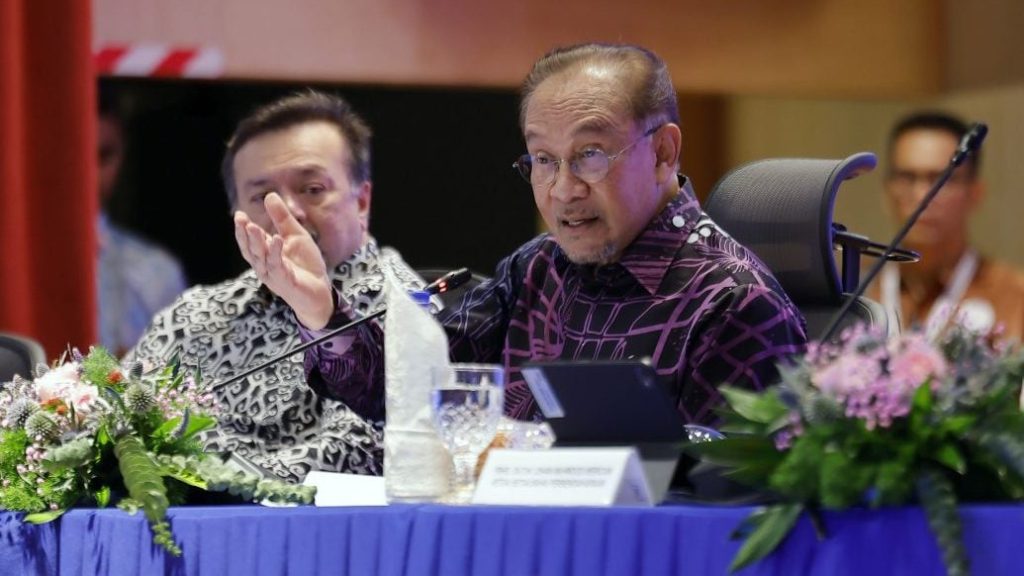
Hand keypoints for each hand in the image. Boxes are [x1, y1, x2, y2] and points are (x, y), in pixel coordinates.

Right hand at [234, 193, 333, 328]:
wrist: (320, 291)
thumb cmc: (305, 265)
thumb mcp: (295, 235)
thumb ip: (282, 218)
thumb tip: (269, 195)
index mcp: (265, 255)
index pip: (250, 242)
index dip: (243, 229)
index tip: (239, 214)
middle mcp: (265, 266)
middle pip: (250, 250)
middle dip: (244, 234)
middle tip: (240, 218)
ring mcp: (273, 275)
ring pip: (261, 258)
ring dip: (256, 242)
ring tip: (253, 226)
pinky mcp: (285, 282)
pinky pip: (277, 266)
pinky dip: (275, 253)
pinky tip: (276, 239)